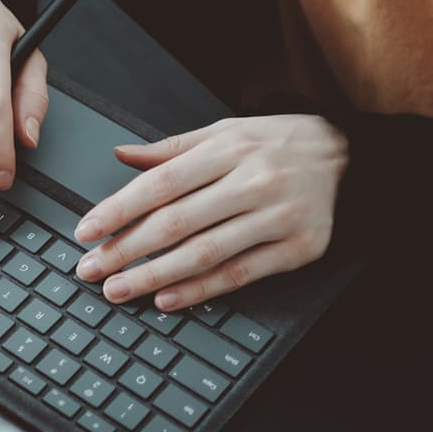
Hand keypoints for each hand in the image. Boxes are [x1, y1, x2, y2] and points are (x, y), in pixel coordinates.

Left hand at [74, 115, 347, 309]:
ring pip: (205, 254)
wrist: (345, 156)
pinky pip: (240, 275)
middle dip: (126, 250)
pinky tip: (168, 299)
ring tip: (119, 290)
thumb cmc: (275, 143)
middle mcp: (252, 182)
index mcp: (228, 150)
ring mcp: (277, 218)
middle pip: (177, 223)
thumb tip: (121, 155)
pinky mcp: (297, 249)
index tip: (87, 231)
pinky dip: (201, 290)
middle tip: (91, 270)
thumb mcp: (224, 132)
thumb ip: (171, 148)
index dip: (119, 210)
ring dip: (155, 277)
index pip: (161, 183)